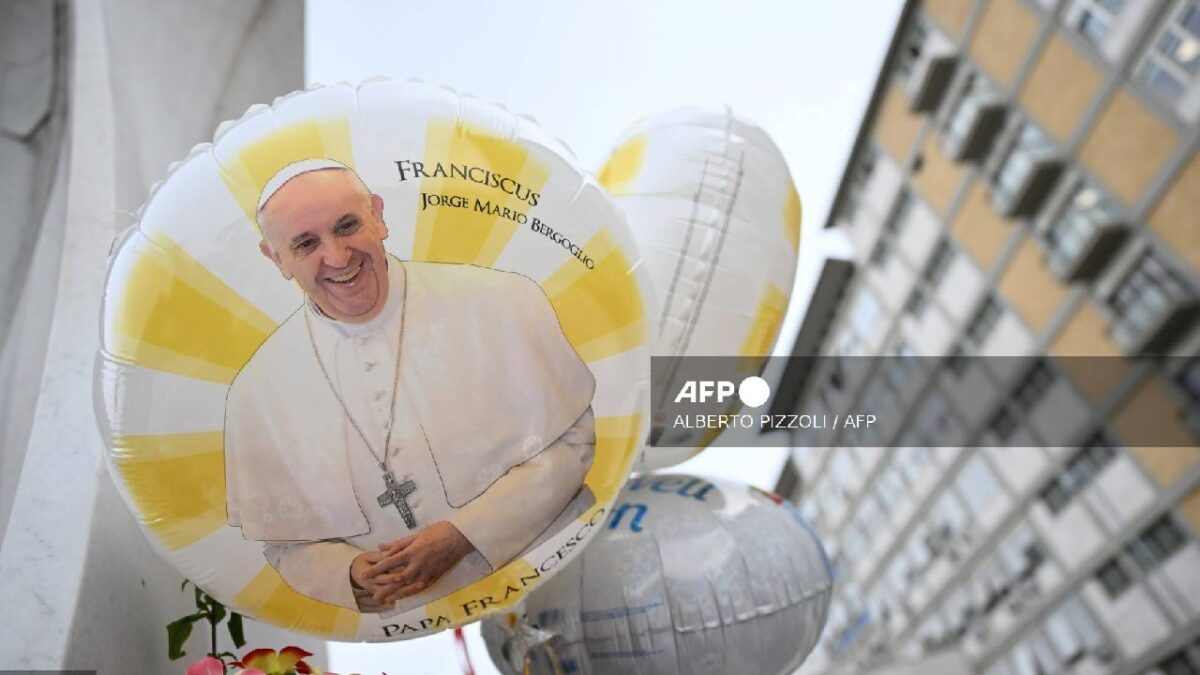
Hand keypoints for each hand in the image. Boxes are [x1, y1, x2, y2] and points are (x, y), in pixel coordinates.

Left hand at [360, 521, 475, 603]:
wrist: (461, 537)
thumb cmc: (439, 531)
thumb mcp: (417, 534)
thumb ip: (399, 543)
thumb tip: (381, 547)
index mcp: (412, 552)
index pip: (389, 563)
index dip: (376, 570)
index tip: (365, 575)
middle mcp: (418, 565)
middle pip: (397, 580)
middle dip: (383, 588)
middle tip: (373, 595)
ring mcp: (427, 573)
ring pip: (408, 587)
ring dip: (395, 594)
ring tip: (385, 601)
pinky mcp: (435, 576)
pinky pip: (419, 587)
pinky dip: (410, 593)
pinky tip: (403, 597)